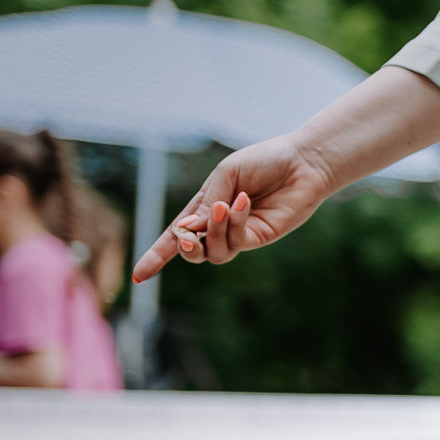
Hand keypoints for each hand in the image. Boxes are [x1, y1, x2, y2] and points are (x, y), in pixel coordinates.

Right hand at [131, 133, 334, 281]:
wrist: (301, 162)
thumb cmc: (262, 162)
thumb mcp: (225, 175)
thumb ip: (207, 202)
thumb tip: (188, 230)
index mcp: (205, 207)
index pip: (176, 235)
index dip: (156, 257)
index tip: (138, 277)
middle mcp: (220, 225)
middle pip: (194, 253)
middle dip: (184, 250)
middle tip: (186, 237)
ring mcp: (241, 234)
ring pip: (215, 252)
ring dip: (214, 232)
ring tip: (225, 206)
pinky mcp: (261, 237)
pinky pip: (239, 241)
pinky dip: (235, 223)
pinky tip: (243, 201)